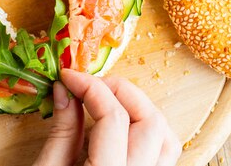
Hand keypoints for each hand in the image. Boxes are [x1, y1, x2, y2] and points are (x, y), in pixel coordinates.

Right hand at [35, 69, 181, 165]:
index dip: (90, 87)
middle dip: (121, 91)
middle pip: (150, 121)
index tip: (68, 76)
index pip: (113, 118)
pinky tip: (125, 125)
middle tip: (91, 84)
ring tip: (110, 100)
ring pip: (168, 137)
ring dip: (142, 109)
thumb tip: (66, 89)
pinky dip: (149, 131)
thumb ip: (63, 129)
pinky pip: (165, 154)